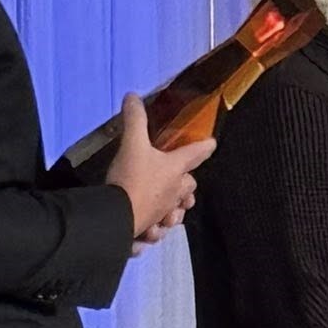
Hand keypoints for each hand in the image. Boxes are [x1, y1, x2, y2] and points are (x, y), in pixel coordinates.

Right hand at [105, 94, 215, 242]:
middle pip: (188, 188)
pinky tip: (146, 230)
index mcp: (175, 170)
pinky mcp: (148, 231)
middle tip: (178, 180)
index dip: (204, 147)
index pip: (196, 154)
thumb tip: (132, 96)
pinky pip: (155, 232)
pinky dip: (152, 232)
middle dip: (186, 185)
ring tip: (165, 208)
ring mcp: (162, 214)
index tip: (211, 144)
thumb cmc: (131, 178)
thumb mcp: (131, 144)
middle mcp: (174, 193)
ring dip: (172, 210)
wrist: (115, 216)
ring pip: (175, 213)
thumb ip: (134, 119)